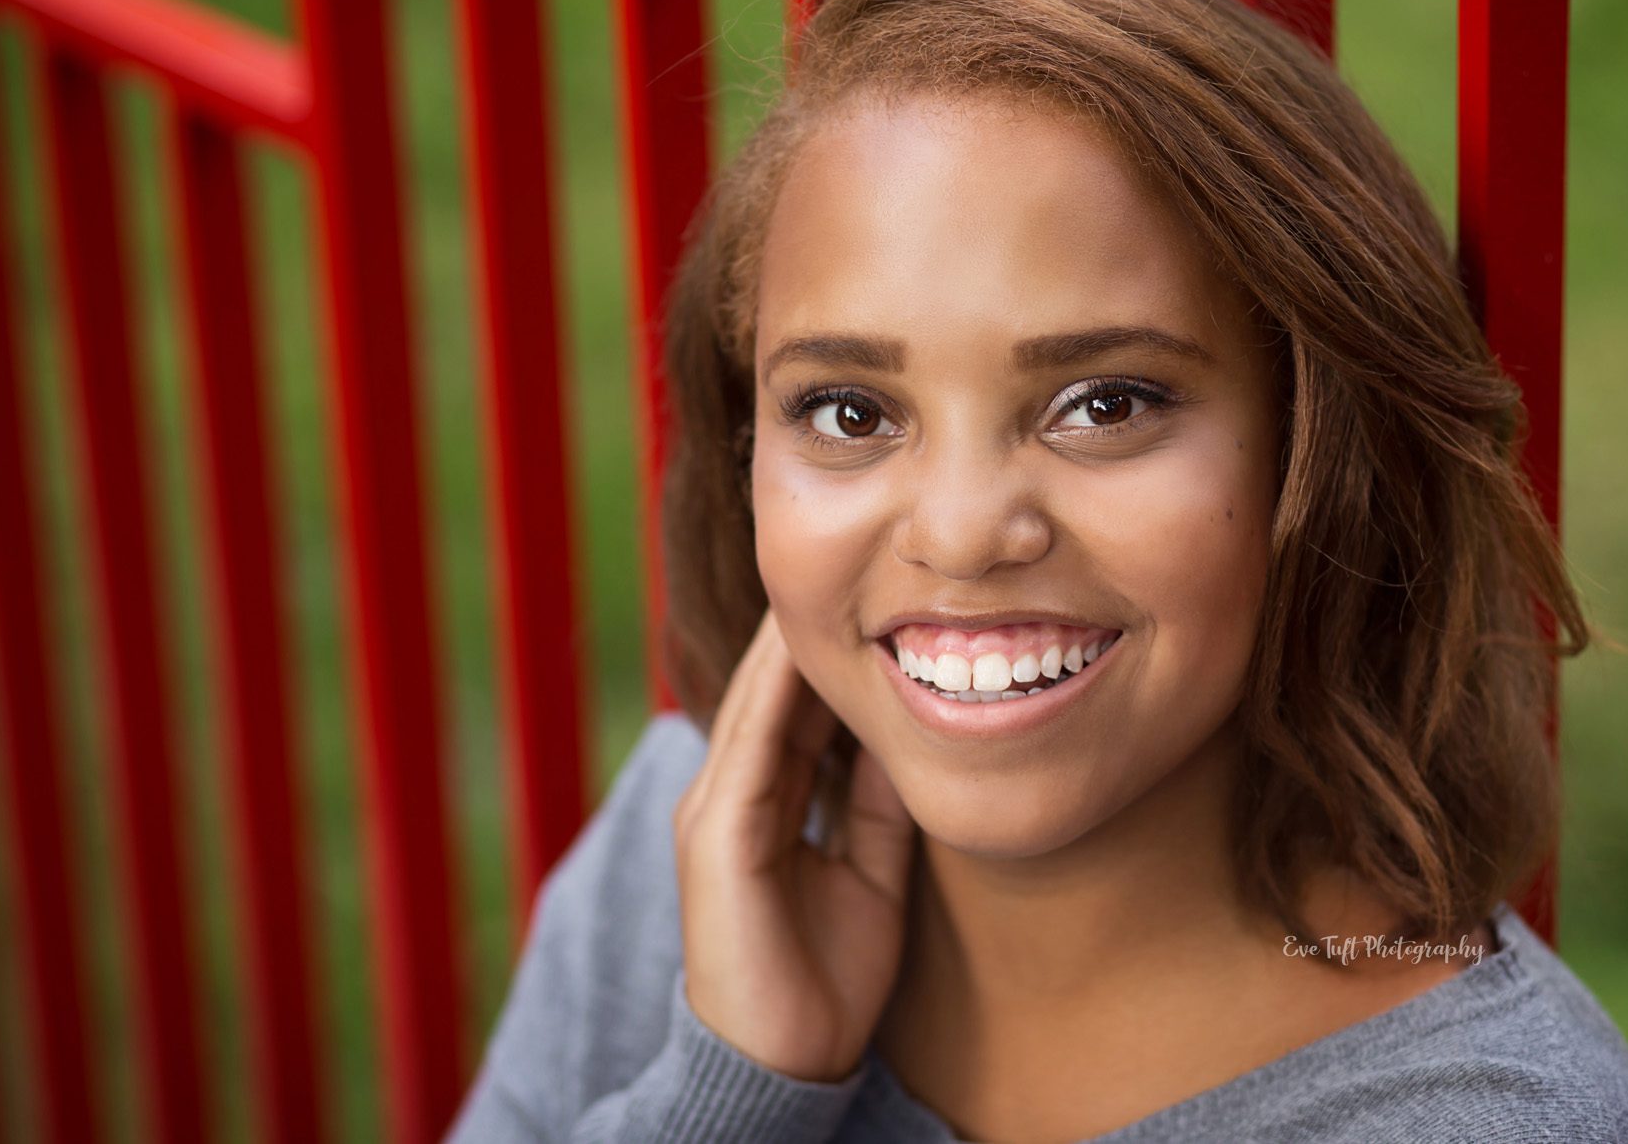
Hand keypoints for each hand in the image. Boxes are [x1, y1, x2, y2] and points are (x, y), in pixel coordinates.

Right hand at [673, 608, 916, 1082]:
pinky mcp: (719, 838)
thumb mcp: (872, 872)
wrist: (782, 1068)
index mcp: (762, 803)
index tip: (878, 592)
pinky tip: (805, 649)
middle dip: (806, 626)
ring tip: (832, 576)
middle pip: (769, 690)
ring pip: (756, 704)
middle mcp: (729, 794)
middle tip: (859, 558)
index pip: (794, 707)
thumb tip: (911, 730)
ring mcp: (716, 812)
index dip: (828, 650)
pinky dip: (776, 696)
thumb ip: (878, 802)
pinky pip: (754, 749)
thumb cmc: (827, 980)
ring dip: (789, 642)